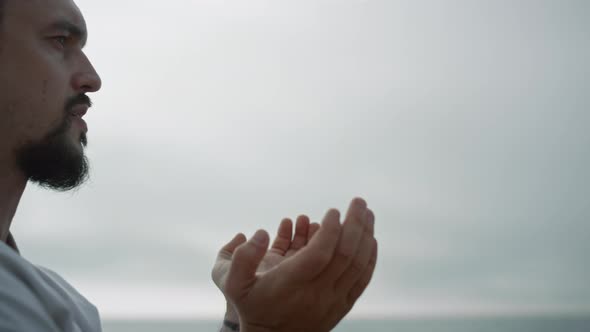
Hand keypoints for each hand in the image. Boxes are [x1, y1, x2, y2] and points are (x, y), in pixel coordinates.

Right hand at [223, 198, 376, 331]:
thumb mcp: (232, 283)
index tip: (333, 210)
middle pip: (345, 255)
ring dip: (366, 237)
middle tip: (359, 201)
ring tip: (368, 214)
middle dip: (355, 224)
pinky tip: (371, 240)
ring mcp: (332, 301)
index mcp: (291, 284)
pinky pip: (362, 280)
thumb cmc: (252, 306)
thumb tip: (260, 233)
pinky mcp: (341, 306)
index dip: (330, 229)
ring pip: (358, 266)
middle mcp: (316, 293)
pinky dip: (370, 258)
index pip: (320, 253)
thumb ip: (240, 257)